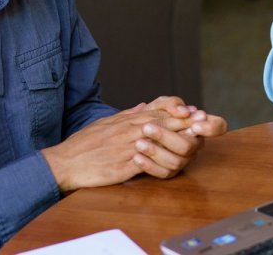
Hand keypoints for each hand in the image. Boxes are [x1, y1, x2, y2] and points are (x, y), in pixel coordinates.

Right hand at [42, 97, 225, 191]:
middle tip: (206, 121)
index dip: (179, 110)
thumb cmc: (85, 144)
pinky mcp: (125, 164)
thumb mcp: (106, 123)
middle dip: (187, 122)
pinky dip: (162, 159)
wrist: (66, 162)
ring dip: (180, 139)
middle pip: (165, 121)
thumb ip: (126, 115)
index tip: (195, 111)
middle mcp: (130, 129)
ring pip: (160, 139)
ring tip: (198, 138)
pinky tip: (175, 160)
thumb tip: (142, 106)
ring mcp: (128, 146)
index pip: (158, 110)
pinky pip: (147, 161)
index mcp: (127, 120)